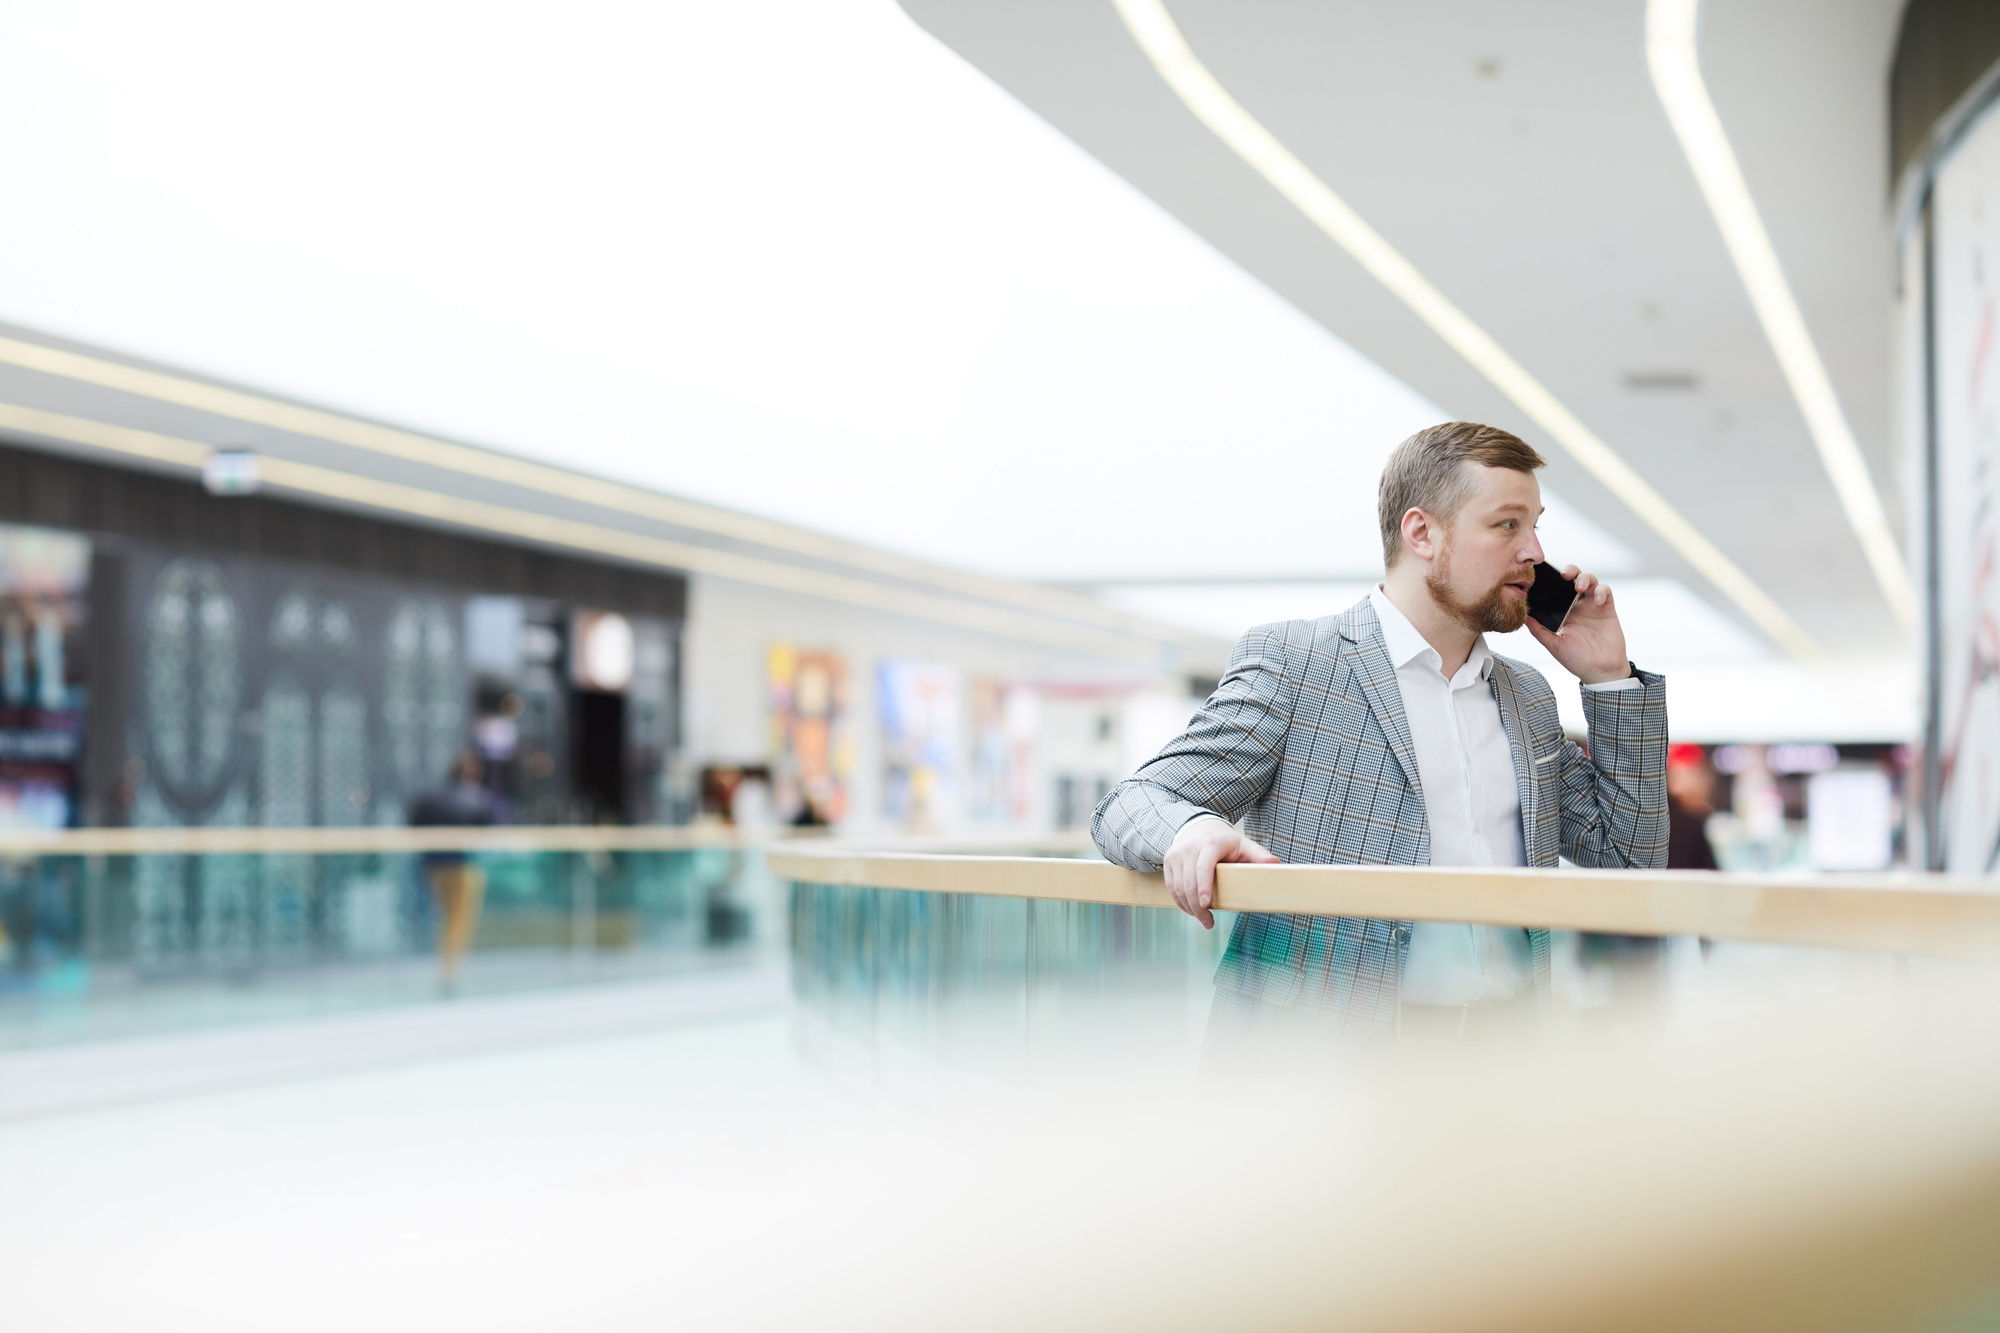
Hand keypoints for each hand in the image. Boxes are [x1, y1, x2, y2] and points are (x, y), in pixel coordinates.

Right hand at [1163, 815, 1277, 929]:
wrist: (1199, 828)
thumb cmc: (1226, 842)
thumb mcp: (1243, 844)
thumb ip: (1258, 854)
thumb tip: (1275, 863)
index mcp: (1210, 844)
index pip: (1204, 867)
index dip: (1204, 886)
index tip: (1207, 904)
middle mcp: (1189, 848)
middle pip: (1189, 882)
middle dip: (1197, 907)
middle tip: (1208, 923)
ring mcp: (1176, 855)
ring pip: (1178, 887)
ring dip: (1189, 908)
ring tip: (1203, 919)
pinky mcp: (1168, 862)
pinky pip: (1171, 887)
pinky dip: (1180, 902)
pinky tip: (1191, 911)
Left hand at [1526, 565, 1629, 684]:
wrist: (1601, 672)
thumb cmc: (1577, 660)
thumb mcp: (1554, 645)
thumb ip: (1539, 631)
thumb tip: (1523, 618)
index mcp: (1562, 612)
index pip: (1556, 589)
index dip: (1552, 580)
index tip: (1545, 577)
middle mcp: (1577, 606)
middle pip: (1573, 579)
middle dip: (1570, 571)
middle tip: (1564, 575)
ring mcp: (1592, 605)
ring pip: (1590, 580)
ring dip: (1584, 578)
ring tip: (1578, 586)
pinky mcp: (1607, 608)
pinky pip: (1606, 591)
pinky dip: (1601, 590)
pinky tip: (1596, 600)